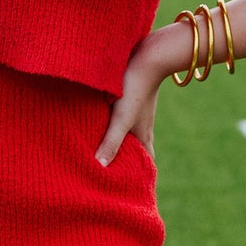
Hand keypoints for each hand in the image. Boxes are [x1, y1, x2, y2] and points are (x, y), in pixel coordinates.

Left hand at [95, 29, 177, 166]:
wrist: (147, 54)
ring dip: (116, 145)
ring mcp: (135, 112)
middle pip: (135, 151)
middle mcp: (142, 126)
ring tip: (100, 155)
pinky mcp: (127, 99)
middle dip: (125, 164)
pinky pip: (119, 120)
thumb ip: (111, 142)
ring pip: (126, 135)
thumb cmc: (135, 87)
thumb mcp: (121, 118)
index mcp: (144, 136)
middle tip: (111, 178)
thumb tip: (100, 168)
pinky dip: (111, 128)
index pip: (146, 164)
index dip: (140, 178)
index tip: (132, 192)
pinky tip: (99, 125)